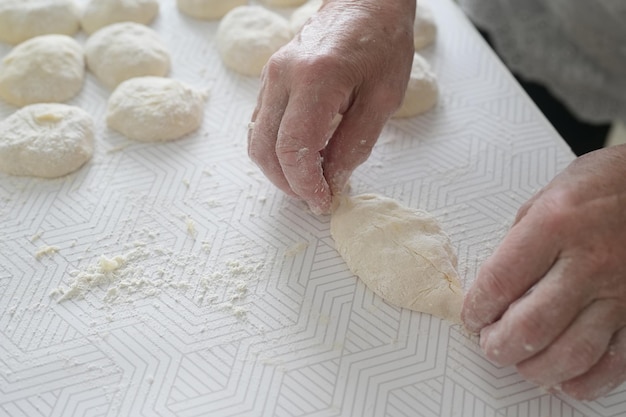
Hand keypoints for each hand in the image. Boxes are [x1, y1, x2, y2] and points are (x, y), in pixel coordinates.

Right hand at [248, 0, 414, 213]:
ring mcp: (271, 76)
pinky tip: (302, 156)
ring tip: (310, 180)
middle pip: (265, 149)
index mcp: (315, 79)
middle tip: (317, 196)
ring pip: (257, 139)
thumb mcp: (384, 98)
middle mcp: (283, 76)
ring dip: (279, 169)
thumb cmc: (382, 42)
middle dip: (288, 183)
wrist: (366, 2)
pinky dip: (276, 149)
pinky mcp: (270, 79)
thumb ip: (355, 144)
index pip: (292, 149)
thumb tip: (333, 180)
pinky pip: (261, 124)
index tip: (323, 200)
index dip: (305, 184)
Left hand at [462, 144, 625, 399]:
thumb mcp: (545, 199)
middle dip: (500, 345)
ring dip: (537, 367)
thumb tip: (494, 289)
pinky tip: (566, 378)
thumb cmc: (597, 188)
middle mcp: (589, 261)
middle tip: (490, 345)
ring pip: (573, 351)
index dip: (477, 308)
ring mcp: (620, 290)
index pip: (501, 281)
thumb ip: (518, 243)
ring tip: (521, 362)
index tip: (471, 316)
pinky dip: (587, 380)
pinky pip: (616, 361)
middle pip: (533, 325)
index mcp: (554, 225)